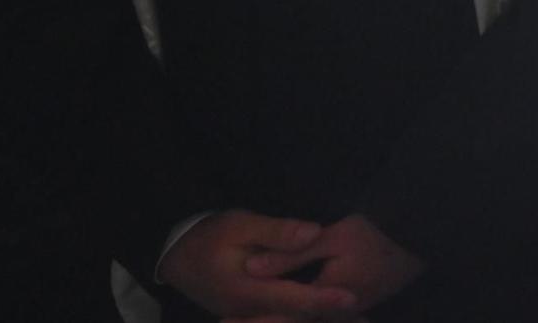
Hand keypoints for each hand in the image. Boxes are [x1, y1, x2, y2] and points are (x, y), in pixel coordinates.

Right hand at [156, 210, 356, 320]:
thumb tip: (313, 234)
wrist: (174, 256)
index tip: (352, 298)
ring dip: (316, 317)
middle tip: (363, 314)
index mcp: (248, 291)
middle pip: (294, 317)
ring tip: (357, 316)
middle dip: (326, 315)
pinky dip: (302, 313)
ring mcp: (247, 315)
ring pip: (287, 320)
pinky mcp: (248, 313)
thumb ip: (277, 233)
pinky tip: (325, 310)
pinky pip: (278, 317)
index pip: (293, 299)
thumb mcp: (240, 225)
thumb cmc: (209, 235)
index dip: (324, 299)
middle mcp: (249, 311)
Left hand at [238, 214, 421, 320]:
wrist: (418, 241)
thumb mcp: (336, 236)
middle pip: (291, 321)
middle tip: (227, 321)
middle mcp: (335, 314)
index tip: (224, 319)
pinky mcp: (351, 308)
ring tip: (241, 319)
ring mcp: (345, 314)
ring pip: (304, 321)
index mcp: (327, 298)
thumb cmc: (378, 234)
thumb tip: (251, 267)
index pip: (281, 313)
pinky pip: (318, 318)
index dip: (251, 318)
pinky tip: (279, 313)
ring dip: (277, 319)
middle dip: (261, 321)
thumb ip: (293, 253)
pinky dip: (296, 316)